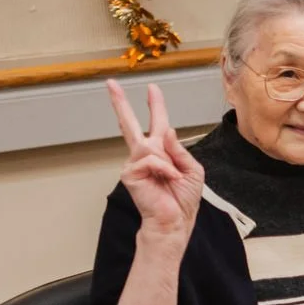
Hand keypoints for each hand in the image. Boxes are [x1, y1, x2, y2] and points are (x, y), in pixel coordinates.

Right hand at [106, 80, 202, 245]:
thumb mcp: (192, 169)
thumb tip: (168, 130)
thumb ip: (180, 149)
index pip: (156, 123)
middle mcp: (145, 154)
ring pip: (151, 147)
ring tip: (174, 178)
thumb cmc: (183, 198)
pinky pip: (151, 160)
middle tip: (111, 83)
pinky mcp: (130, 173)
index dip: (155, 105)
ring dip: (169, 163)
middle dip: (120, 103)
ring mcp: (135, 163)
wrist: (175, 220)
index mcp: (162, 151)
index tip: (152, 87)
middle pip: (129, 124)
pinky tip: (168, 179)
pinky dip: (165, 169)